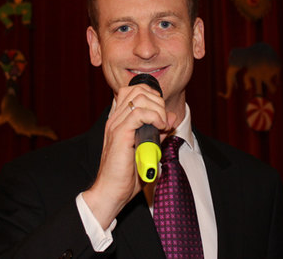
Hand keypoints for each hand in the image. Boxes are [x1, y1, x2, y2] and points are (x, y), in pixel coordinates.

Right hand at [83, 84, 175, 228]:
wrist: (111, 192)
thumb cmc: (126, 175)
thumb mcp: (148, 149)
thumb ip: (158, 132)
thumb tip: (171, 118)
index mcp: (119, 120)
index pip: (133, 90)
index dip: (152, 96)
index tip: (161, 113)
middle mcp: (116, 119)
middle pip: (138, 90)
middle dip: (157, 101)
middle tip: (163, 120)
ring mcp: (116, 125)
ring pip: (139, 98)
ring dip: (157, 108)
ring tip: (162, 125)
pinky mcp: (120, 134)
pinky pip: (139, 113)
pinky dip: (155, 117)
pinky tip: (160, 128)